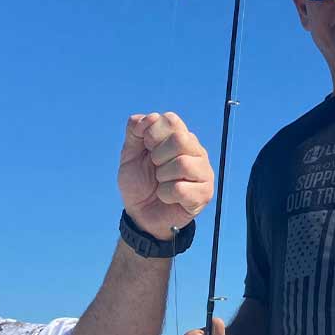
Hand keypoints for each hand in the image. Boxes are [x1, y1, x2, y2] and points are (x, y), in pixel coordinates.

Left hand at [118, 112, 213, 241]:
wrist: (140, 216)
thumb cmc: (139, 184)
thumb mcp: (129, 155)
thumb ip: (135, 132)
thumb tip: (148, 118)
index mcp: (180, 137)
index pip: (171, 120)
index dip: (152, 134)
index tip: (147, 150)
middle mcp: (196, 152)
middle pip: (180, 139)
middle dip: (158, 156)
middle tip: (155, 168)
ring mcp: (203, 173)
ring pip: (183, 164)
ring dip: (162, 177)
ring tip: (161, 184)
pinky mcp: (204, 194)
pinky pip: (181, 189)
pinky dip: (166, 195)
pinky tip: (166, 197)